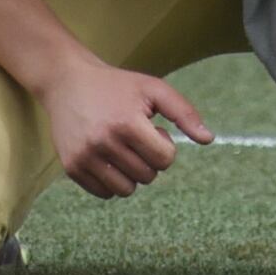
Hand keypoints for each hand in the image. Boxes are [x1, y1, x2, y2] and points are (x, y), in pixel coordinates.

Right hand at [42, 59, 213, 199]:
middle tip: (134, 136)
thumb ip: (183, 113)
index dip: (164, 147)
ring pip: (127, 189)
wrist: (67, 81)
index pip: (165, 160)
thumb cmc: (116, 86)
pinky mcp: (71, 167)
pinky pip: (105, 193)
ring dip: (130, 173)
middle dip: (147, 159)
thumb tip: (208, 139)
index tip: (153, 130)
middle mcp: (103, 142)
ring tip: (121, 148)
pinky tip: (106, 157)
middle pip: (147, 176)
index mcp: (127, 122)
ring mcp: (85, 157)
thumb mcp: (152, 89)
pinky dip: (111, 181)